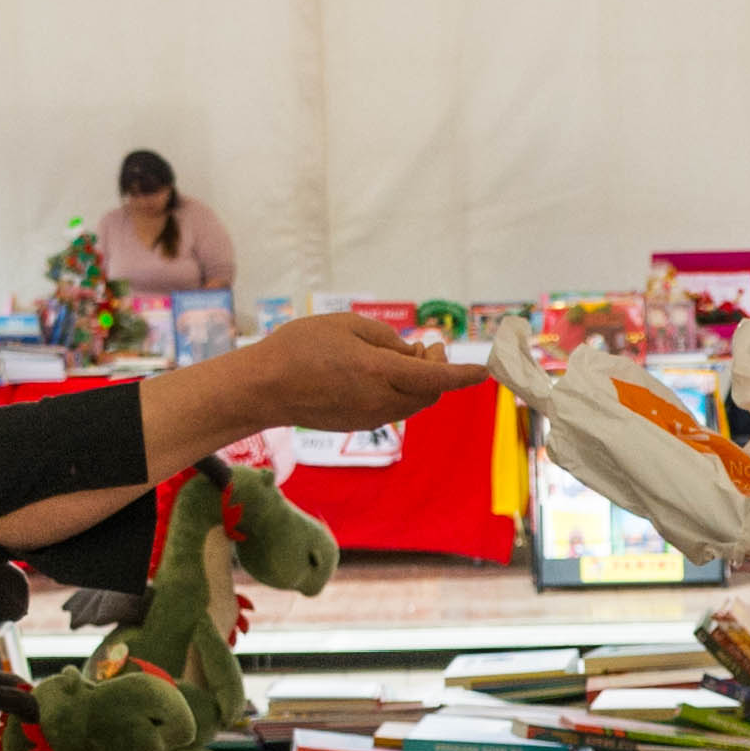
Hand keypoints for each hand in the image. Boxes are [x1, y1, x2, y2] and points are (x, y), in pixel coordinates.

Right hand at [228, 310, 464, 433]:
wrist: (264, 387)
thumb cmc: (301, 347)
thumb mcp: (347, 326)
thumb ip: (387, 339)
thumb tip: (413, 355)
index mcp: (379, 373)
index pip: (436, 378)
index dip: (464, 375)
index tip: (485, 371)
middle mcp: (380, 401)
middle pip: (429, 393)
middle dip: (439, 369)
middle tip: (431, 343)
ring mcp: (369, 417)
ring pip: (413, 403)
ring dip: (421, 381)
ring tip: (410, 354)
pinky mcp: (358, 424)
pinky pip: (393, 409)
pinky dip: (402, 391)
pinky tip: (386, 372)